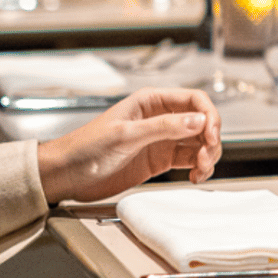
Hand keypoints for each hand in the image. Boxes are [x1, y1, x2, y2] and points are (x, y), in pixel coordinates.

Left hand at [37, 88, 221, 203]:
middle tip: (206, 158)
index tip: (211, 135)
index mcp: (151, 101)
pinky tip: (194, 177)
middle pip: (202, 122)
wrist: (66, 174)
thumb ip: (164, 127)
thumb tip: (199, 120)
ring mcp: (161, 140)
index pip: (194, 100)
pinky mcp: (160, 160)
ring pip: (199, 143)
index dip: (209, 116)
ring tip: (200, 172)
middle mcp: (161, 118)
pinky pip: (189, 160)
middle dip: (210, 140)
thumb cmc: (86, 147)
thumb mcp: (126, 135)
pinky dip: (198, 169)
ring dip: (207, 157)